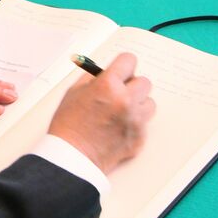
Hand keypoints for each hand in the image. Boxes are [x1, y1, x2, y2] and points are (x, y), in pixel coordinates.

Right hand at [48, 52, 155, 174]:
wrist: (71, 156)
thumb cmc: (68, 125)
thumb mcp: (74, 92)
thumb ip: (93, 78)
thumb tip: (105, 71)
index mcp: (108, 85)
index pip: (129, 61)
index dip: (123, 65)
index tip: (121, 70)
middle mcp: (125, 101)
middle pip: (144, 82)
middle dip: (132, 85)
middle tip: (120, 92)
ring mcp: (135, 121)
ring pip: (149, 103)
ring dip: (137, 104)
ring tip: (120, 112)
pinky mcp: (139, 138)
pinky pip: (144, 123)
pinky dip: (134, 124)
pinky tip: (117, 128)